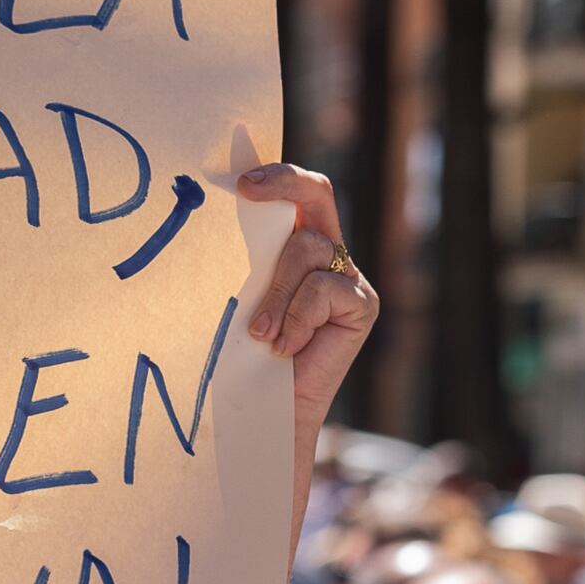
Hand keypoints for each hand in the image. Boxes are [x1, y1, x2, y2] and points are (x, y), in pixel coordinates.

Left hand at [235, 161, 378, 452]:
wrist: (264, 410)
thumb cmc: (241, 353)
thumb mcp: (239, 294)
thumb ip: (245, 255)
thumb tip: (223, 204)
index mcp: (293, 243)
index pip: (294, 192)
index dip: (273, 173)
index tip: (237, 178)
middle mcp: (327, 253)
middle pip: (317, 193)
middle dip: (284, 182)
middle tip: (246, 190)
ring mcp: (347, 278)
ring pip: (306, 249)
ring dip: (275, 292)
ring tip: (260, 334)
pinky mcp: (361, 305)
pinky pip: (322, 288)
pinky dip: (295, 317)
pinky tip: (285, 347)